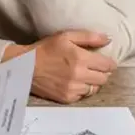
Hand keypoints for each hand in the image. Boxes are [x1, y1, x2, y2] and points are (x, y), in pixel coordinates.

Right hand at [2, 30, 116, 103]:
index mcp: (81, 58)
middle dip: (102, 72)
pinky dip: (82, 89)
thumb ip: (89, 37)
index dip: (109, 63)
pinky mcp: (67, 98)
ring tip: (84, 75)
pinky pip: (83, 96)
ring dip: (93, 82)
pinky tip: (75, 82)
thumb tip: (108, 39)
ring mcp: (73, 88)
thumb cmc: (46, 49)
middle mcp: (79, 75)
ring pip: (95, 88)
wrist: (25, 66)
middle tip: (94, 67)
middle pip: (104, 78)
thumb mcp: (66, 36)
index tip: (105, 61)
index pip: (108, 65)